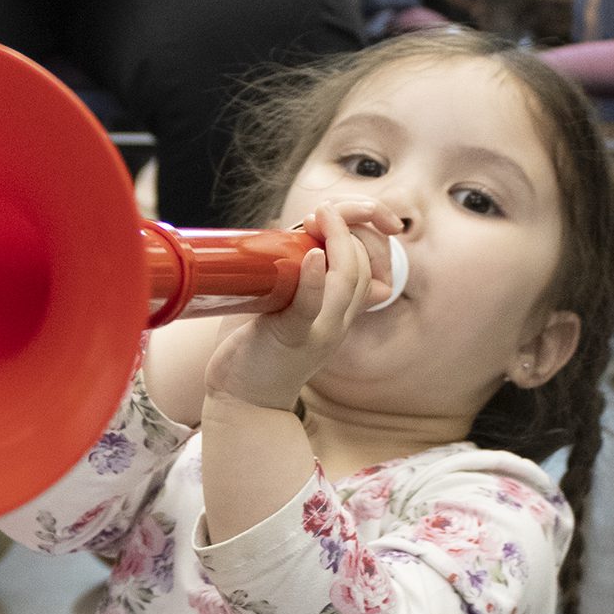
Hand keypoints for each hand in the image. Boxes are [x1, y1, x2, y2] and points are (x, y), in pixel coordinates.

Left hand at [203, 200, 400, 409]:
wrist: (243, 402)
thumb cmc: (256, 350)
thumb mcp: (282, 307)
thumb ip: (292, 278)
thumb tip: (288, 237)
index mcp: (338, 311)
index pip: (371, 265)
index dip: (363, 232)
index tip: (332, 213)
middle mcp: (338, 321)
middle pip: (364, 266)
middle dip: (352, 228)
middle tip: (322, 210)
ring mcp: (320, 331)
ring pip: (348, 280)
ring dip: (338, 241)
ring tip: (321, 215)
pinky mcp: (293, 339)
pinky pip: (311, 306)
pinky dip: (315, 280)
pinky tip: (313, 257)